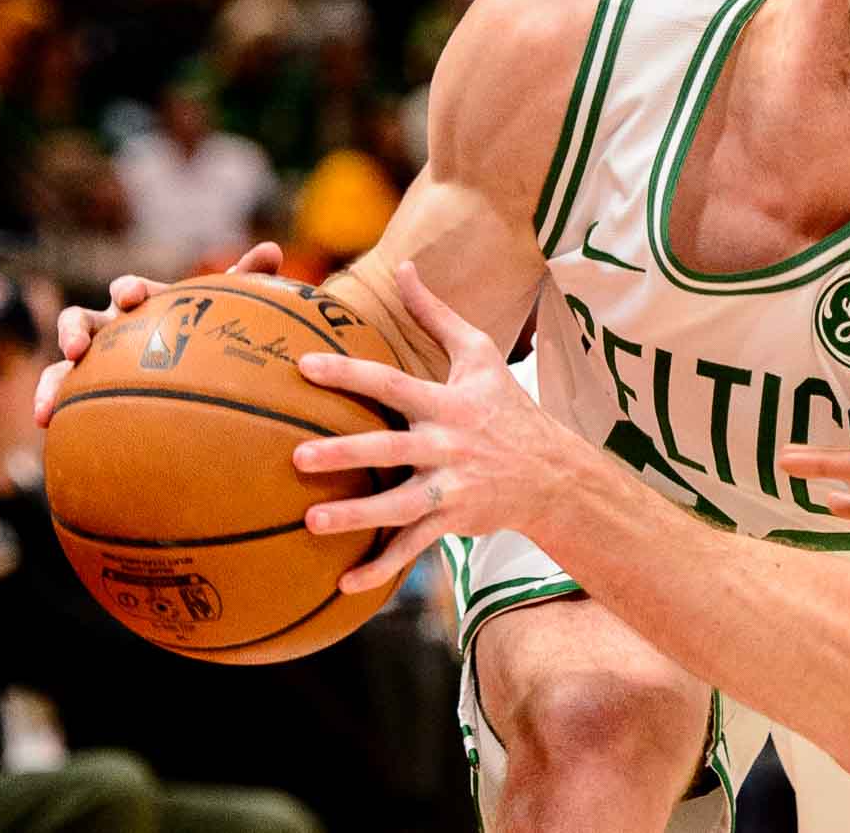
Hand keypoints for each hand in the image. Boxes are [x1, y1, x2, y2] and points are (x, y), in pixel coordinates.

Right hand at [32, 242, 284, 426]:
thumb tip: (272, 248)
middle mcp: (110, 326)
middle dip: (75, 329)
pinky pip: (62, 394)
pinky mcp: (83, 386)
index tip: (130, 297)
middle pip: (83, 319)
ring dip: (52, 377)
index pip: (131, 291)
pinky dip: (50, 402)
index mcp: (143, 303)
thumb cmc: (208, 329)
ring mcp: (92, 357)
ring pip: (61, 362)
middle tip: (78, 346)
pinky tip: (46, 423)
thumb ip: (246, 278)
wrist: (195, 367)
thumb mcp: (227, 305)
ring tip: (47, 400)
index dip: (128, 291)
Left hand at [291, 262, 583, 592]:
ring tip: (312, 523)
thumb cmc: (505, 405)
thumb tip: (407, 265)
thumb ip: (436, 313)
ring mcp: (452, 486)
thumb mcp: (480, 353)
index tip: (304, 367)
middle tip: (298, 457)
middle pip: (391, 447)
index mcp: (448, 403)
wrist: (551, 472)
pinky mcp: (453, 521)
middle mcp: (448, 444)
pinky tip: (344, 583)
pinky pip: (414, 547)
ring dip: (357, 516)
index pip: (393, 385)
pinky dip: (382, 567)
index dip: (350, 375)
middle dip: (346, 452)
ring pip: (400, 504)